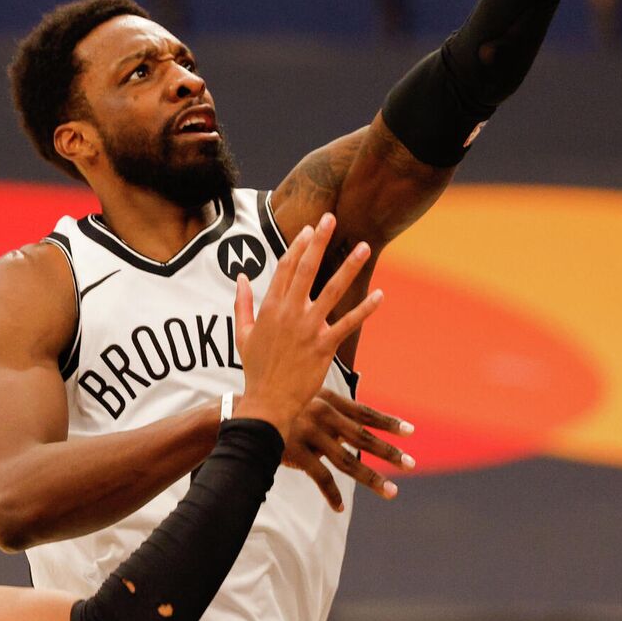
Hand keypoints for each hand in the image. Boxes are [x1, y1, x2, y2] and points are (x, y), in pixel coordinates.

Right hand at [234, 214, 383, 437]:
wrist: (268, 401)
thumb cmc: (256, 369)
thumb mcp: (242, 334)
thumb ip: (242, 304)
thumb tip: (241, 278)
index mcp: (270, 308)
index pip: (285, 267)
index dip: (299, 246)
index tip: (310, 229)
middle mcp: (290, 313)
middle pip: (306, 268)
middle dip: (320, 241)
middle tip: (331, 218)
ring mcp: (308, 328)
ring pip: (332, 290)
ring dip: (349, 266)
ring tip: (364, 247)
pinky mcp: (324, 346)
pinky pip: (349, 323)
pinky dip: (365, 309)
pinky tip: (380, 295)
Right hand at [284, 389, 416, 511]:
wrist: (242, 414)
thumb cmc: (277, 408)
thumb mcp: (305, 398)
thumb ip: (329, 411)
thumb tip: (355, 428)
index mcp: (327, 400)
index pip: (365, 412)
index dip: (388, 422)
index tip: (410, 432)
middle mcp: (321, 415)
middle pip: (362, 438)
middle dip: (389, 452)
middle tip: (411, 464)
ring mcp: (309, 433)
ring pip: (347, 461)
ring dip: (371, 479)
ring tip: (392, 492)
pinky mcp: (295, 451)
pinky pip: (319, 477)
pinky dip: (331, 494)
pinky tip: (340, 508)